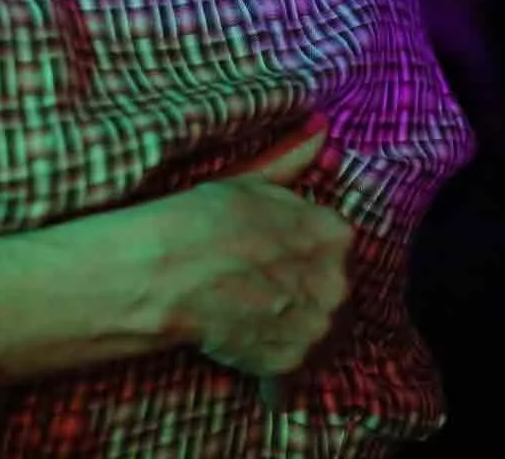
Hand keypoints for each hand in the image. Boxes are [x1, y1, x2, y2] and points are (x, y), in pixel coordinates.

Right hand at [144, 124, 352, 376]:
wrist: (166, 271)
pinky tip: (248, 361)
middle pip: (333, 295)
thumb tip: (320, 130)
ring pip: (317, 336)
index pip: (337, 250)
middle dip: (306, 297)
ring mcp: (316, 327)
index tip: (281, 261)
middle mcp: (338, 283)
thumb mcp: (250, 181)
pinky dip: (273, 375)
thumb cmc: (203, 219)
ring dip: (293, 334)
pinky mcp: (291, 365)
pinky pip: (290, 374)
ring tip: (255, 326)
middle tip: (263, 295)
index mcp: (334, 235)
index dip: (305, 257)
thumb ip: (292, 161)